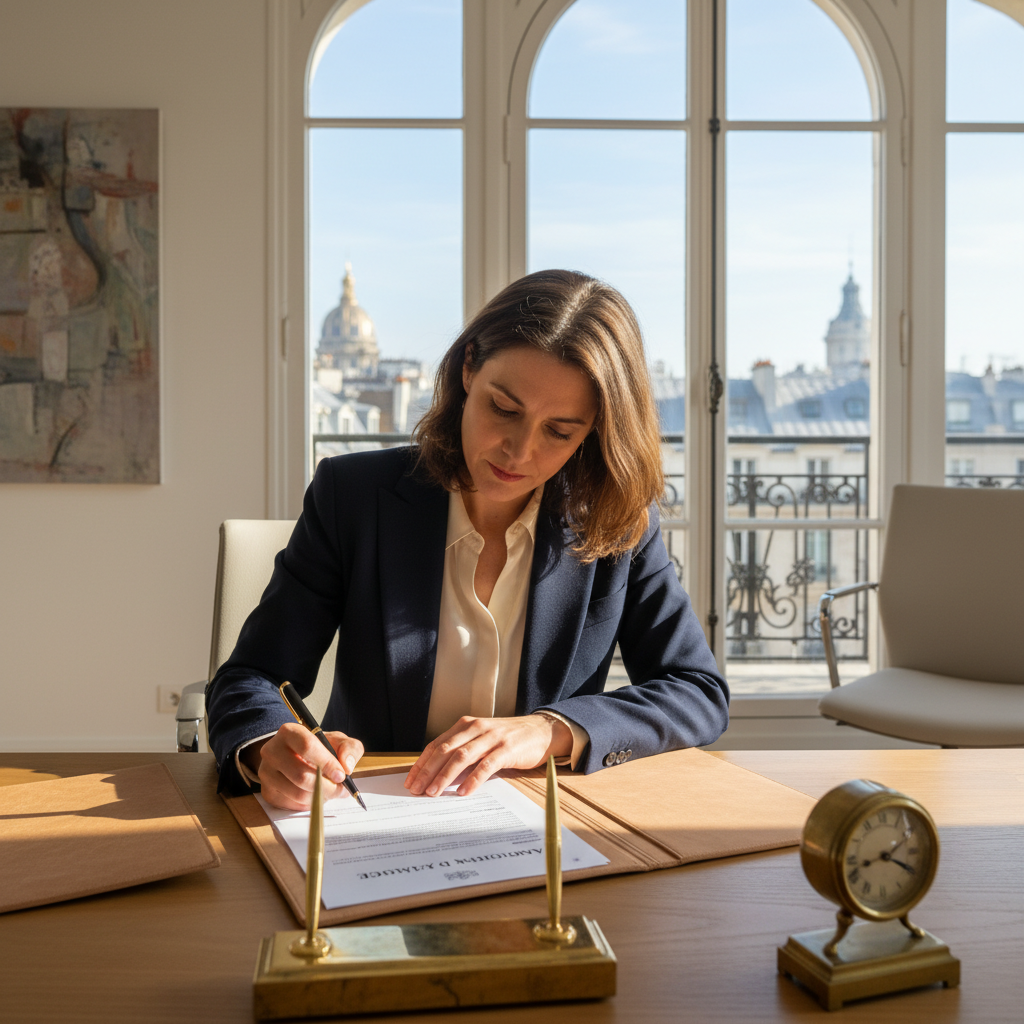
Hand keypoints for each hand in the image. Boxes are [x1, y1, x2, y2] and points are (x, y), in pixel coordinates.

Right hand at [242, 722, 363, 810]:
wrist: (295, 756)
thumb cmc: (318, 748)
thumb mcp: (337, 741)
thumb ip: (349, 748)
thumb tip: (347, 766)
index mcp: (289, 732)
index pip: (307, 746)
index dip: (326, 763)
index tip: (341, 775)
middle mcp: (272, 751)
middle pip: (300, 775)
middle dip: (326, 786)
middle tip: (340, 789)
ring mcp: (266, 773)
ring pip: (297, 793)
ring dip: (319, 797)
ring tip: (329, 791)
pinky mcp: (267, 792)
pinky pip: (292, 805)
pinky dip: (309, 804)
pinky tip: (315, 795)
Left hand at [404, 714, 571, 797]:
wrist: (540, 730)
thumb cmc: (508, 738)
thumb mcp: (481, 740)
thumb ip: (462, 752)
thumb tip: (438, 775)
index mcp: (466, 725)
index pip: (437, 744)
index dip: (422, 763)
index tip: (410, 781)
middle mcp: (476, 728)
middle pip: (445, 750)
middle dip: (428, 771)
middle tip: (416, 790)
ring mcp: (492, 738)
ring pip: (461, 757)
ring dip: (445, 776)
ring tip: (434, 793)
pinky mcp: (507, 749)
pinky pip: (486, 765)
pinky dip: (473, 779)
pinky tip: (464, 792)